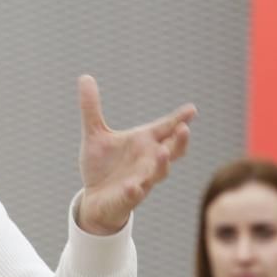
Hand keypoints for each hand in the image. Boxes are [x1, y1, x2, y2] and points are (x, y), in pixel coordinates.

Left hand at [77, 75, 195, 234]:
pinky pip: (133, 195)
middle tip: (184, 128)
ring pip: (157, 173)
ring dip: (161, 164)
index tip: (192, 109)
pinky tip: (133, 186)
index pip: (165, 128)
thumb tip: (84, 77)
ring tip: (162, 153)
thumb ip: (91, 108)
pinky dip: (134, 191)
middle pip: (172, 151)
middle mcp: (147, 161)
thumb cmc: (102, 166)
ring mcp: (140, 180)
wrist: (94, 199)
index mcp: (143, 143)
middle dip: (179, 141)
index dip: (179, 119)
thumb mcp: (94, 134)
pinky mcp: (127, 198)